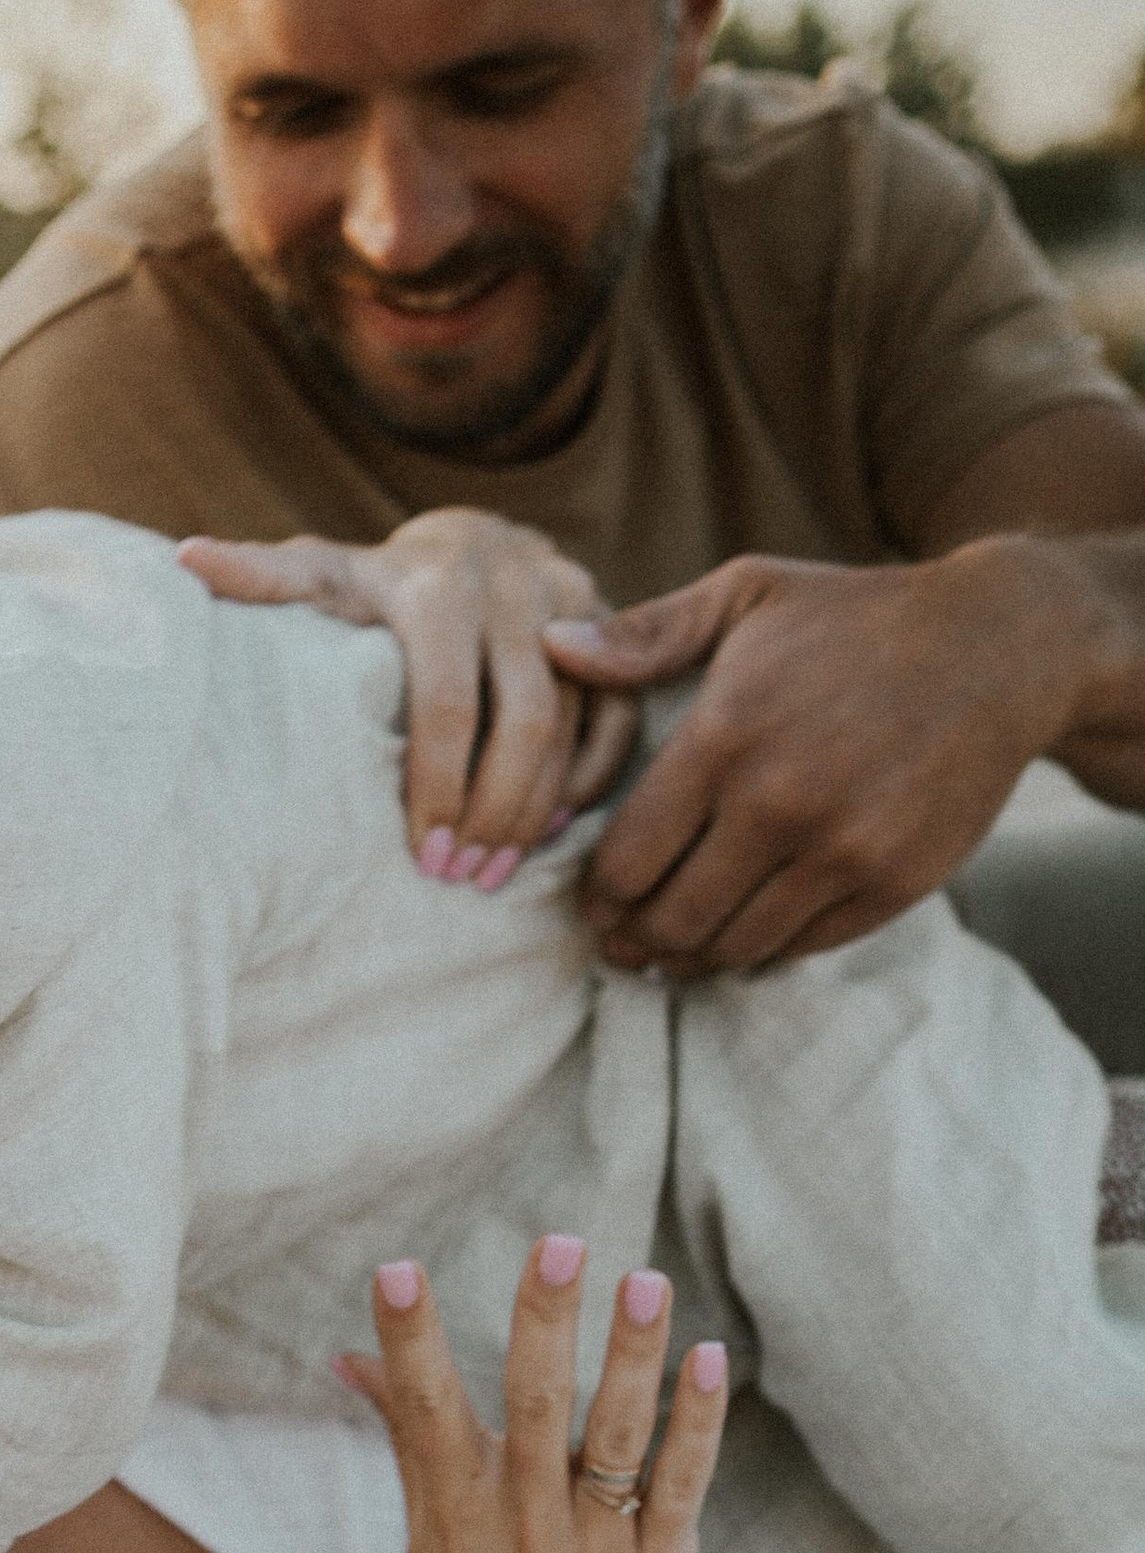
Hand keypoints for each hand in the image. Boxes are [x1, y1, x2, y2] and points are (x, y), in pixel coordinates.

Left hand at [181, 511, 639, 877]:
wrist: (470, 539)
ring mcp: (573, 604)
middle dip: (494, 811)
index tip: (421, 854)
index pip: (450, 701)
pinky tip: (555, 829)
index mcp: (438, 582)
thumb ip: (264, 576)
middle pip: (525, 721)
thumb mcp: (320, 572)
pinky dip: (591, 779)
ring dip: (539, 809)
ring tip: (499, 871)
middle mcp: (516, 584)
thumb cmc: (377, 582)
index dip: (438, 785)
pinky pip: (620, 717)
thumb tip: (186, 560)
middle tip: (462, 878)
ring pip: (575, 725)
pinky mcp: (614, 626)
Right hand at [337, 1238, 726, 1552]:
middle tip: (559, 1244)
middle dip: (542, 1324)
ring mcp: (592, 1549)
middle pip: (532, 1408)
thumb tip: (347, 1355)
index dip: (410, 1340)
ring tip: (642, 1282)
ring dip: (630, 1357)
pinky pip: (678, 1486)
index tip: (397, 1270)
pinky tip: (707, 1361)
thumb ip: (404, 1434)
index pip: (425, 1410)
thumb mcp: (425, 1535)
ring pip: (613, 1437)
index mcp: (454, 1511)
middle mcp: (520, 1524)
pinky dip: (694, 1424)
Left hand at [544, 542, 1085, 972]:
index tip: (594, 900)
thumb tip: (551, 645)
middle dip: (634, 938)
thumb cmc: (858, 616)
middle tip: (622, 943)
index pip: (628, 858)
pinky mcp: (893, 884)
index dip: (599, 893)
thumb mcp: (749, 595)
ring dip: (692, 958)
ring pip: (732, 944)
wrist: (1001, 647)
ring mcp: (841, 851)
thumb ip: (648, 633)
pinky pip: (802, 946)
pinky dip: (763, 952)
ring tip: (673, 953)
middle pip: (671, 916)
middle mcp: (779, 804)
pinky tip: (742, 939)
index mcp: (726, 738)